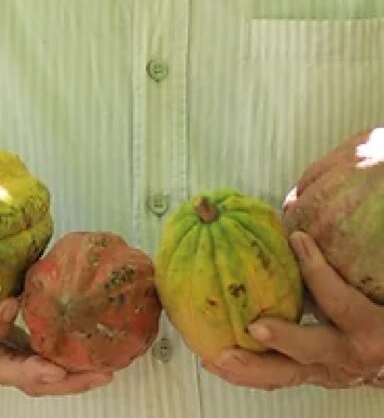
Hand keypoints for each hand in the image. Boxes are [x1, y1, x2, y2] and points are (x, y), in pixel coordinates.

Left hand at [202, 232, 383, 390]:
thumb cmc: (377, 307)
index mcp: (370, 327)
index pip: (342, 303)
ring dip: (252, 367)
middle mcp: (349, 354)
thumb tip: (301, 208)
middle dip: (283, 339)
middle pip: (313, 349)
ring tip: (216, 357)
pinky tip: (217, 364)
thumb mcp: (372, 286)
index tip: (297, 240)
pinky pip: (279, 377)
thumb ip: (342, 261)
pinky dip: (248, 373)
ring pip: (288, 373)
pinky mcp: (312, 376)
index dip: (320, 273)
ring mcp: (329, 370)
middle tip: (253, 327)